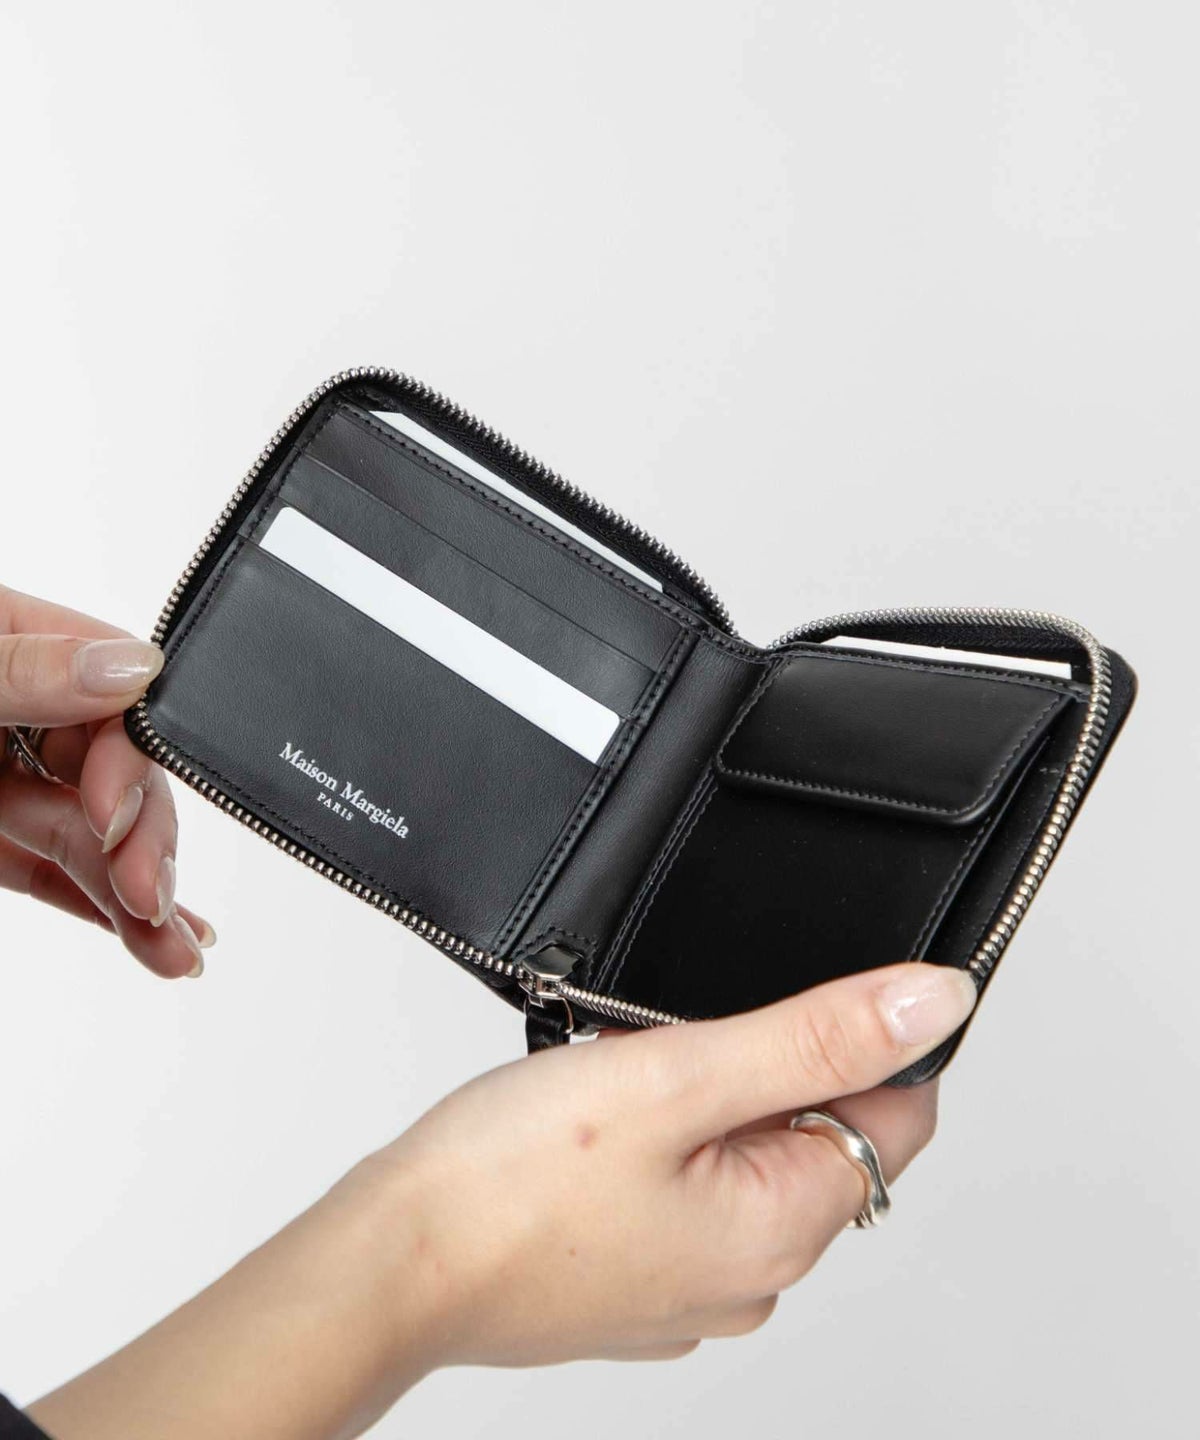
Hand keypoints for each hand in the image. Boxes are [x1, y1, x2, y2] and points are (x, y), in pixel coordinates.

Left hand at [0, 583, 213, 976]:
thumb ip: (22, 670)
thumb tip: (134, 665)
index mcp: (15, 641)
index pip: (115, 694)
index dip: (132, 759)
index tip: (113, 815)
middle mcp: (19, 710)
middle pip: (118, 776)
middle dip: (144, 842)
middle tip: (150, 900)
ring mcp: (1, 777)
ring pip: (92, 839)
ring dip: (137, 896)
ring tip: (171, 950)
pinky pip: (54, 873)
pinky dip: (98, 907)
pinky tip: (151, 936)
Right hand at [28, 961, 974, 1439]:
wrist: (393, 1259)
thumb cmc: (509, 1182)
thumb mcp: (680, 1076)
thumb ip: (815, 1036)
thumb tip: (935, 1003)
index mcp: (787, 1226)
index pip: (897, 1110)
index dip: (853, 1038)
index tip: (775, 1009)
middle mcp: (756, 1276)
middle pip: (816, 1128)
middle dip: (760, 1066)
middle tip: (666, 1053)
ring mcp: (693, 1284)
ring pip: (743, 1152)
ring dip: (700, 1100)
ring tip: (617, 1093)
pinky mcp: (639, 1278)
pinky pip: (686, 1187)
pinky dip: (658, 1143)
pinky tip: (591, 1135)